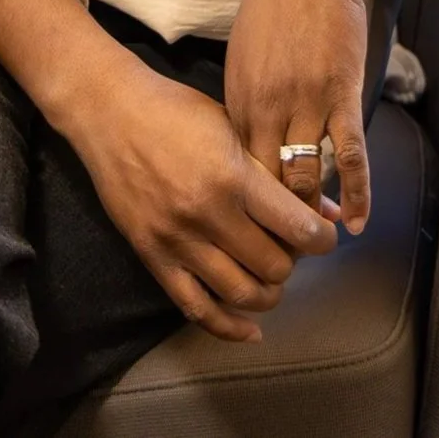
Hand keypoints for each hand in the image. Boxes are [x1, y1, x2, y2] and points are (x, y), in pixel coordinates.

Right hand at [54, 52, 337, 342]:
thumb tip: (327, 206)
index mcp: (233, 176)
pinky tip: (250, 330)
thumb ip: (274, 169)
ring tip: (272, 279)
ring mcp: (178, 240)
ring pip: (240, 293)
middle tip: (292, 250)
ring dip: (267, 294)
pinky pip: (195, 308)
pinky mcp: (153, 256)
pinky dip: (228, 327)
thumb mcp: (232, 125)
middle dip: (293, 263)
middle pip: (273, 266)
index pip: (296, 227)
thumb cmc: (175, 109)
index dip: (322, 239)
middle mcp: (208, 214)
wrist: (110, 112)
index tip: (325, 236)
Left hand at [226, 0, 376, 234]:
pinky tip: (357, 221)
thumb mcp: (245, 56)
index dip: (245, 209)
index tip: (253, 234)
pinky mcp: (341, 91)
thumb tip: (245, 147)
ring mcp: (304, 100)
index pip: (236, 172)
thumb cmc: (276, 5)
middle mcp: (266, 105)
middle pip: (267, 184)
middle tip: (286, 254)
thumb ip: (245, 103)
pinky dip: (356, 193)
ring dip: (314, 215)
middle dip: (276, 223)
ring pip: (306, 177)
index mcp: (238, 99)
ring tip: (320, 241)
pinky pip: (350, 155)